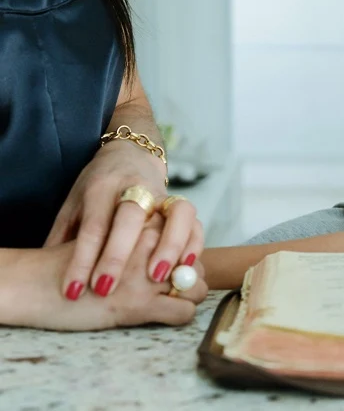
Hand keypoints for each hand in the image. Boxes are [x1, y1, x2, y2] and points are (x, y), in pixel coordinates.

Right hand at [23, 216, 207, 330]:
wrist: (35, 280)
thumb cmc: (72, 257)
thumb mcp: (109, 231)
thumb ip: (138, 236)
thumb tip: (173, 252)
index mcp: (143, 221)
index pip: (189, 233)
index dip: (187, 256)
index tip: (177, 267)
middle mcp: (150, 245)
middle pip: (195, 263)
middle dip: (191, 278)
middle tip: (178, 287)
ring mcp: (146, 276)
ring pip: (195, 287)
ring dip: (189, 298)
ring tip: (171, 301)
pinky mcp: (138, 305)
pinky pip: (182, 311)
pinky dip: (180, 315)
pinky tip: (165, 314)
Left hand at [45, 140, 202, 299]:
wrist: (131, 154)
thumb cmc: (98, 188)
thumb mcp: (73, 204)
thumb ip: (63, 236)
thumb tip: (46, 274)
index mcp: (101, 188)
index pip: (92, 225)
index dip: (82, 260)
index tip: (73, 290)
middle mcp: (135, 187)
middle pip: (129, 217)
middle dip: (117, 255)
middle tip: (106, 289)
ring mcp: (163, 194)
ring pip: (174, 215)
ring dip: (168, 247)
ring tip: (157, 277)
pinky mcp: (181, 204)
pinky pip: (195, 222)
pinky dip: (194, 244)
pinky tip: (186, 266)